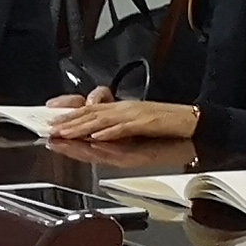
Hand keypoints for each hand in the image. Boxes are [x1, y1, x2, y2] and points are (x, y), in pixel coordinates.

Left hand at [48, 96, 198, 146]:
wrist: (194, 122)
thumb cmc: (168, 125)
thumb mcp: (137, 126)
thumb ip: (116, 130)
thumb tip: (95, 136)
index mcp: (122, 109)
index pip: (91, 110)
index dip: (70, 115)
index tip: (53, 121)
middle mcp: (126, 109)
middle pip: (92, 114)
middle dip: (70, 122)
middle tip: (51, 129)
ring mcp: (136, 114)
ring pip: (103, 119)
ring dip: (83, 127)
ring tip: (66, 133)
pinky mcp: (148, 122)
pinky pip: (125, 128)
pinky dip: (110, 132)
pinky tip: (97, 136)